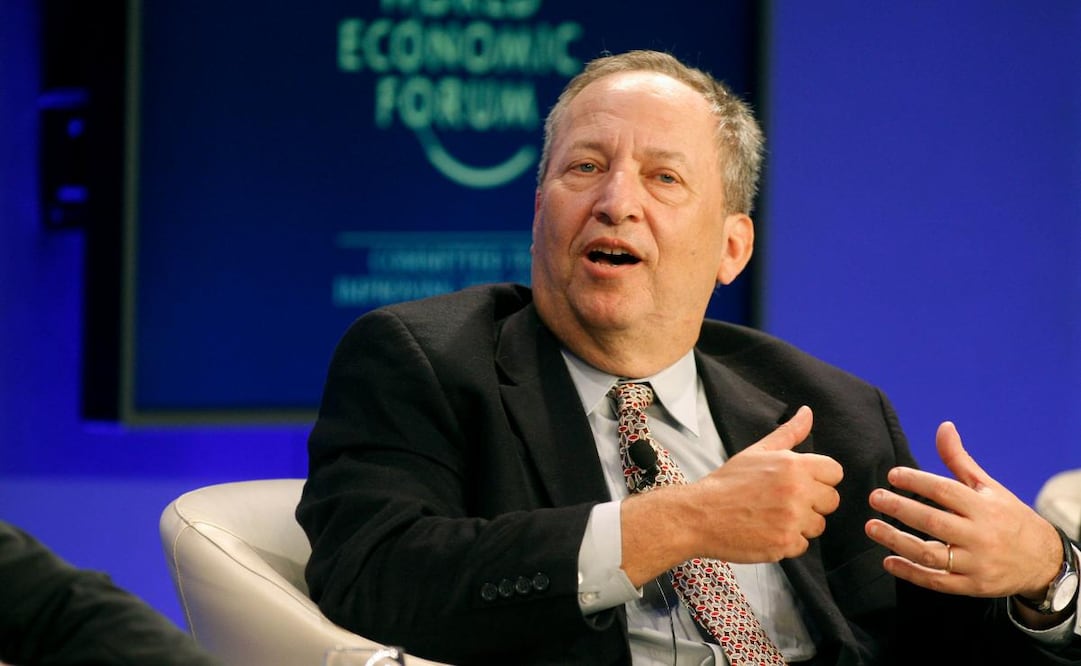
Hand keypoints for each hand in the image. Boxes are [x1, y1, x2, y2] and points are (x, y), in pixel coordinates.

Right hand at [620, 406, 842, 584]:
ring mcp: (791, 520)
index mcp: (793, 465)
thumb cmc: (728, 482)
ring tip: (772, 517)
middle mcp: (797, 491)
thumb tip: (807, 412)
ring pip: (818, 525)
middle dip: (812, 503)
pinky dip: (787, 543)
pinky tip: (767, 532)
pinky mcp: (784, 544)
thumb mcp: (757, 452)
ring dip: (800, 525)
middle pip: (831, 501)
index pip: (835, 472)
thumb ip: (789, 433)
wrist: (700, 514)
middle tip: (782, 502)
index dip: (819, 479)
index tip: (800, 483)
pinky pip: (802, 546)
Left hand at [865, 421, 1061, 600]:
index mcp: (984, 507)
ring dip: (896, 541)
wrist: (1044, 561)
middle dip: (900, 509)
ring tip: (871, 527)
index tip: (893, 475)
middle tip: (875, 498)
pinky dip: (910, 572)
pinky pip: (937, 581)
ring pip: (930, 554)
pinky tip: (888, 560)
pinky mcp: (973, 586)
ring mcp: (977, 563)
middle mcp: (981, 535)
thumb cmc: (1009, 517)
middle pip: (933, 521)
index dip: (917, 481)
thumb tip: (943, 427)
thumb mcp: (989, 488)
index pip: (945, 491)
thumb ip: (960, 461)